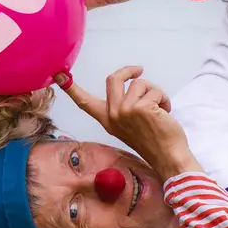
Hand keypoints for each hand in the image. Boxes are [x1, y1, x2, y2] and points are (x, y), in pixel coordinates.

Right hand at [57, 66, 201, 179]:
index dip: (72, 88)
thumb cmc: (154, 141)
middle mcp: (112, 115)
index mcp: (107, 120)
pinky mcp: (141, 107)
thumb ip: (124, 108)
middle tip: (139, 70)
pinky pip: (154, 90)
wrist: (168, 157)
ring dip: (154, 92)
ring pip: (140, 83)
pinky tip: (165, 112)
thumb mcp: (130, 125)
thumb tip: (132, 87)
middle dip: (129, 71)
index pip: (85, 102)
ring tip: (159, 109)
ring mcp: (125, 111)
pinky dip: (163, 99)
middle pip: (113, 79)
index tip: (59, 75)